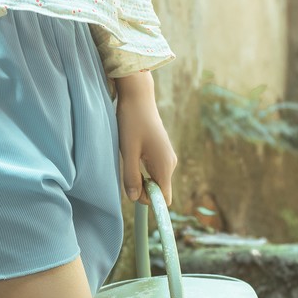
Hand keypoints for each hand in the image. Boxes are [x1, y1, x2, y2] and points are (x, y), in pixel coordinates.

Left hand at [116, 85, 177, 207]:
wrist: (138, 98)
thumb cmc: (132, 122)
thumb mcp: (128, 151)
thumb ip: (131, 177)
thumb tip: (133, 198)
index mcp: (164, 165)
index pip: (164, 198)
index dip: (148, 200)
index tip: (133, 189)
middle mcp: (170, 163)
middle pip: (159, 190)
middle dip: (142, 188)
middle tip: (127, 170)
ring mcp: (167, 157)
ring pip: (155, 180)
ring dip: (141, 178)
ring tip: (130, 158)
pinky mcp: (162, 152)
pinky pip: (154, 171)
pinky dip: (143, 170)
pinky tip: (134, 154)